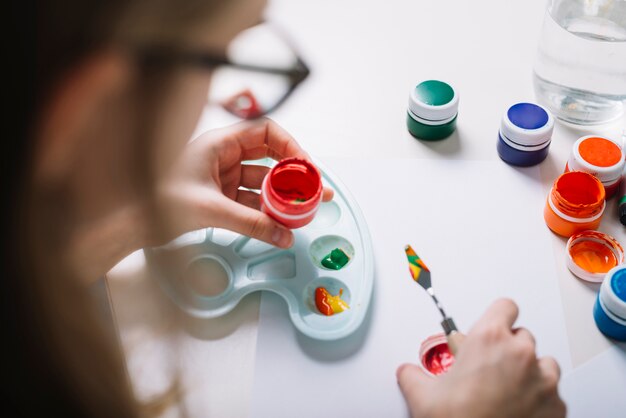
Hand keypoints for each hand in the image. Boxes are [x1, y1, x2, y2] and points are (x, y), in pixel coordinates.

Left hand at [155, 118, 332, 246]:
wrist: (133, 224)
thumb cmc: (157, 201)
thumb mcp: (210, 209)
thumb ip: (250, 223)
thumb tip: (283, 235)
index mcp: (219, 143)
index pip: (265, 132)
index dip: (291, 146)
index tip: (307, 167)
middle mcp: (223, 157)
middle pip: (269, 158)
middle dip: (293, 176)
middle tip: (315, 191)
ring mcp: (223, 178)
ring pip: (262, 184)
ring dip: (281, 198)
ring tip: (301, 213)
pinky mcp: (220, 198)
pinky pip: (251, 202)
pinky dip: (265, 213)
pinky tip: (279, 224)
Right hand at [397, 299, 565, 417]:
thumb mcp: (422, 395)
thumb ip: (413, 374)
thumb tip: (408, 373)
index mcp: (489, 339)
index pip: (505, 306)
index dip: (496, 316)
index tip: (490, 325)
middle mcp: (520, 354)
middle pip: (521, 335)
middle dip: (506, 349)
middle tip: (487, 368)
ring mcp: (543, 380)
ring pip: (542, 363)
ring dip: (528, 371)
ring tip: (506, 389)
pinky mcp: (556, 406)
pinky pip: (552, 393)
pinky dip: (539, 398)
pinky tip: (518, 409)